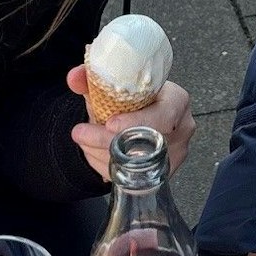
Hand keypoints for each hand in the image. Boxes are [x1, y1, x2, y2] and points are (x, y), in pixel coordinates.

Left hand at [67, 67, 194, 181]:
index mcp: (177, 101)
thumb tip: (74, 77)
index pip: (164, 114)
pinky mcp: (163, 173)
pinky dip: (108, 167)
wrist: (136, 116)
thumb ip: (92, 78)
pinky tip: (95, 153)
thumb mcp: (113, 85)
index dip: (138, 121)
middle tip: (81, 133)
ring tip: (84, 140)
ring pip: (137, 164)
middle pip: (147, 143)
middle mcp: (181, 129)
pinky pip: (133, 177)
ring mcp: (175, 154)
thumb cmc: (131, 98)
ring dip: (103, 154)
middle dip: (109, 141)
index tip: (110, 123)